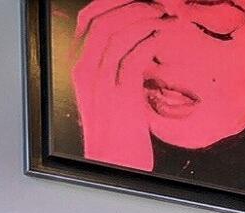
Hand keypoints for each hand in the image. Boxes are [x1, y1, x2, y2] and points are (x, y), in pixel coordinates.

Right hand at [72, 0, 161, 170]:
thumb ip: (114, 66)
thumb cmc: (118, 132)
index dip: (114, 5)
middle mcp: (85, 72)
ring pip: (118, 34)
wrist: (116, 164)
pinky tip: (164, 35)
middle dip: (132, 7)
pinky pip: (134, 56)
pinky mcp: (121, 96)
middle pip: (103, 21)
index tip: (139, 2)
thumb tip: (133, 39)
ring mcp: (101, 83)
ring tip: (165, 16)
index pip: (89, 20)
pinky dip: (151, 40)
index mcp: (80, 68)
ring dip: (145, 19)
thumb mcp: (111, 92)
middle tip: (157, 4)